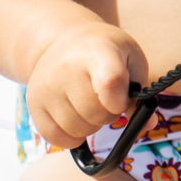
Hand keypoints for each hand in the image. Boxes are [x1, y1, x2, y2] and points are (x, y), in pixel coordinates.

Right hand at [25, 22, 146, 148]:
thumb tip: (147, 125)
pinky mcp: (34, 104)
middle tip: (106, 99)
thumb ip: (141, 93)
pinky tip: (76, 117)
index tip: (121, 100)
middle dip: (108, 114)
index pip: (110, 83)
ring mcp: (46, 87)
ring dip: (91, 126)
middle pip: (95, 114)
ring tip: (90, 105)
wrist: (64, 41)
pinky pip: (57, 139)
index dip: (119, 102)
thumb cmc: (106, 52)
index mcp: (98, 52)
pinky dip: (72, 136)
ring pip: (77, 129)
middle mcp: (66, 68)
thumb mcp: (131, 60)